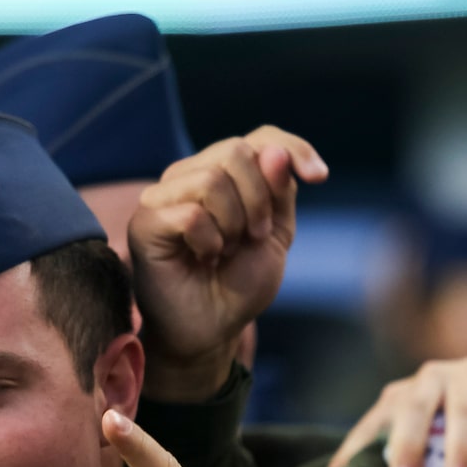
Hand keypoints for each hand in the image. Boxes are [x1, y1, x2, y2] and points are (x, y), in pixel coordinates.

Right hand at [127, 126, 329, 401]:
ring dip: (234, 224)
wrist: (213, 328)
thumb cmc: (239, 283)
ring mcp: (164, 195)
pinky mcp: (147, 221)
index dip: (292, 149)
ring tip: (225, 251)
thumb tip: (274, 152)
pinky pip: (191, 214)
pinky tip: (203, 258)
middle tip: (254, 236)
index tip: (319, 177)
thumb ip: (279, 190)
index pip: (260, 138)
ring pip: (212, 179)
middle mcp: (190, 175)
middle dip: (260, 199)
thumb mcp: (275, 233)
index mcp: (224, 173)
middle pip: (235, 151)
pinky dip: (210, 242)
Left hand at [329, 355, 466, 466]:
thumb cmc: (457, 419)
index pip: (378, 423)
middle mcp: (432, 380)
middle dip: (409, 446)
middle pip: (415, 409)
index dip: (364, 451)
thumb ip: (385, 451)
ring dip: (459, 446)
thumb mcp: (420, 432)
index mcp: (405, 395)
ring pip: (463, 409)